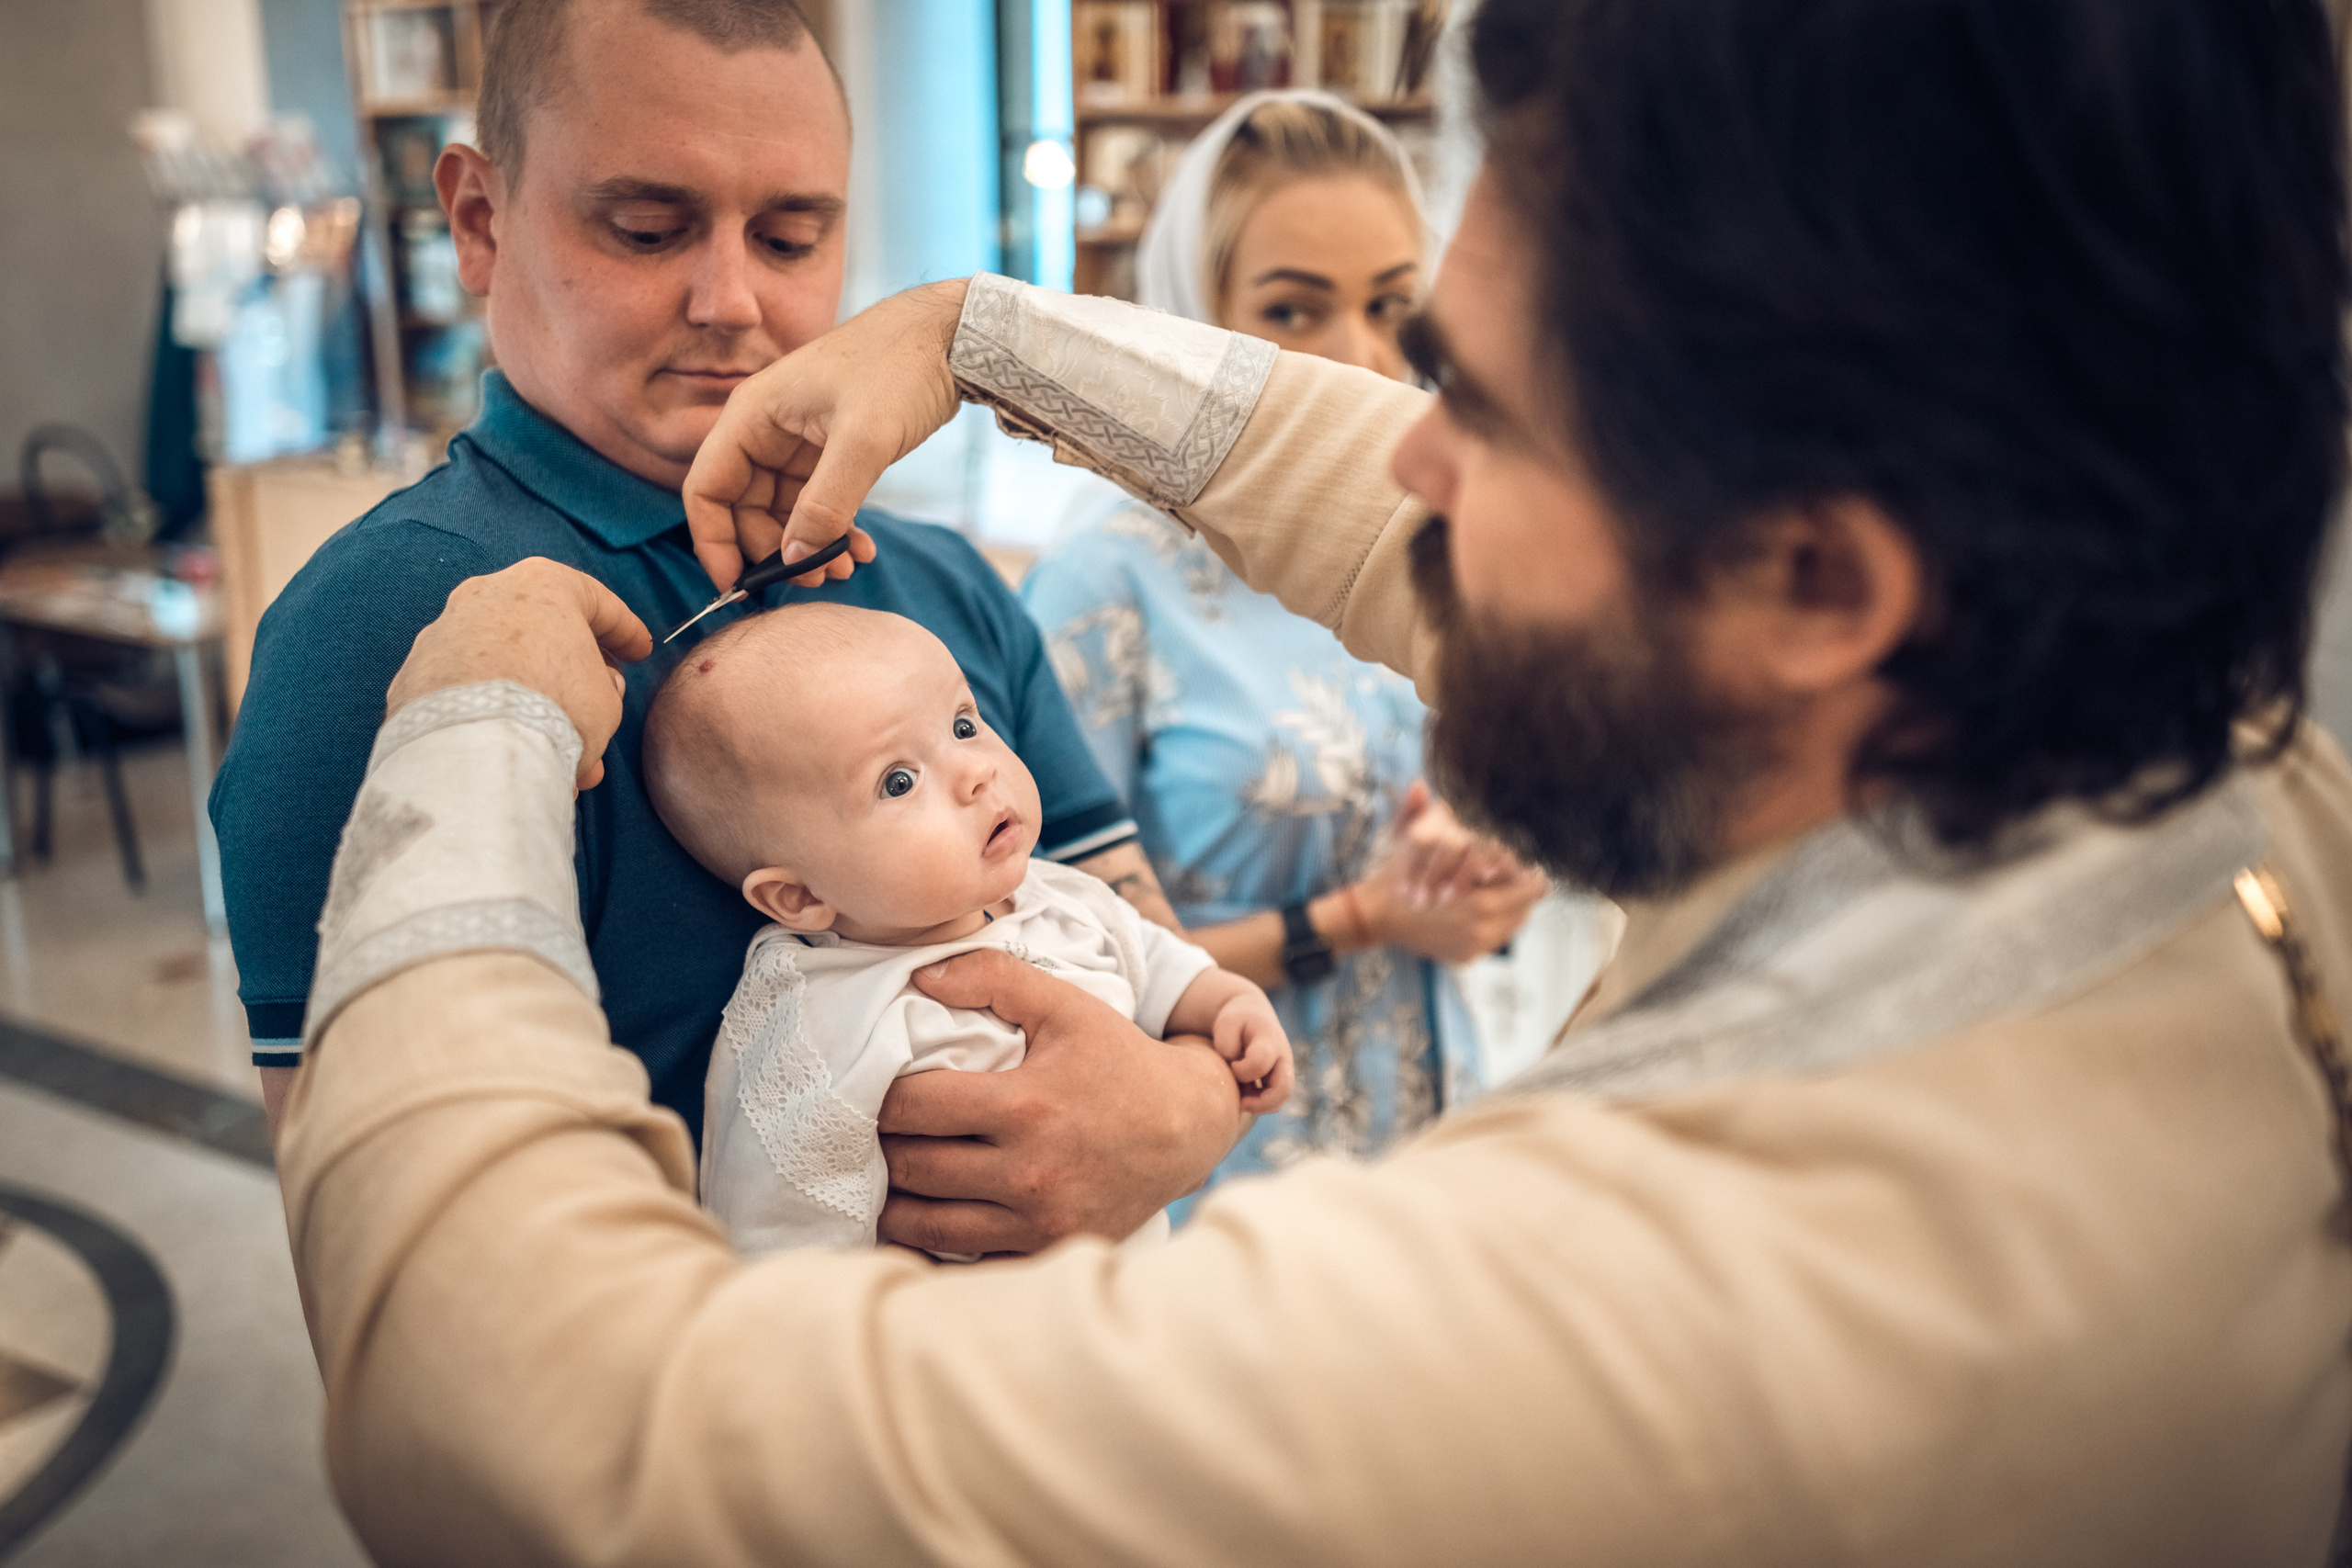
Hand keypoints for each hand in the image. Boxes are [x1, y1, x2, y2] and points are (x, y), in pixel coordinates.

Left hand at [385, 558, 649, 789]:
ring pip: (501, 667)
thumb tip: (590, 687)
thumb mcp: (607, 698)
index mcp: (540, 584)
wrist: (476, 747)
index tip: (639, 653)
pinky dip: (490, 717)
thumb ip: (603, 684)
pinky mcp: (413, 675)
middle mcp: (485, 596)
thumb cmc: (554, 709)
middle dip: (572, 672)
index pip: (595, 600)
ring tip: (557, 751)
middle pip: (541, 631)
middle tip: (597, 699)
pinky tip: (512, 752)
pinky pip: (466, 693)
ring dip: (531, 703)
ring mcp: (442, 634)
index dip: (625, 630)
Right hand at [682, 279, 970, 594]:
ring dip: (808, 546)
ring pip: (783, 512)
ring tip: (844, 568)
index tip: (737, 585)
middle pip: (743, 508)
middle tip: (816, 578)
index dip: (712, 542)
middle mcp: (765, 428)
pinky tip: (861, 550)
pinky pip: (816, 503)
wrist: (948, 338)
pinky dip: (833, 530)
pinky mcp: (829, 450)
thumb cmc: (899, 369)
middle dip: (774, 551)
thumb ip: (826, 503)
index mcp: (751, 415)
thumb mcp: (863, 440)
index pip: (706, 488)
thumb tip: (795, 558)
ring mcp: (797, 441)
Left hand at [875, 948, 1247, 1255]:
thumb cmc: (1121, 1062)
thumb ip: (996, 978)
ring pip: (922, 1224)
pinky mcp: (1043, 1251)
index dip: (879, 1095)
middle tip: (866, 1130)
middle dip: (878, 1145)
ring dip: (891, 1198)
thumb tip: (922, 976)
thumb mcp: (1069, 1006)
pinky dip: (928, 1242)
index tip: (872, 1087)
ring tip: (881, 1172)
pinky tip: (917, 1215)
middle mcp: (1028, 1172)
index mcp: (1026, 1106)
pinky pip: (960, 1258)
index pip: (913, 1106)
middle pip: (910, 1166)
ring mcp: (1035, 1221)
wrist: (1189, 1130)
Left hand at [1211, 989, 1291, 1113]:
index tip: (1232, 1064)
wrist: (1253, 1016)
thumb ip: (1227, 1045)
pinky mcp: (1280, 1080)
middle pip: (1283, 1089)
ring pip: (1281, 1099)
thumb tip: (1235, 1069)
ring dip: (1260, 1105)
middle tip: (1240, 1102)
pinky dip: (1259, 1104)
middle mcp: (1283, 1057)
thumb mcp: (1226, 1024)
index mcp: (1269, 1040)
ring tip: (1241, 1099)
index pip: (1260, 1062)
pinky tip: (1244, 1095)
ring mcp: (1284, 1070)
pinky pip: (1275, 1100)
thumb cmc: (1237, 1021)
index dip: (1242, 1070)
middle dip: (1260, 1103)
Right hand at [1356, 782, 1546, 963]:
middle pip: (1525, 909)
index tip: (1528, 869)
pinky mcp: (1466, 957)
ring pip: (1511, 925)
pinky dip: (1491, 924)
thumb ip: (1418, 809)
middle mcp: (1482, 929)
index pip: (1532, 891)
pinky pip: (1493, 939)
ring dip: (1508, 908)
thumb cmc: (1395, 876)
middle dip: (1518, 891)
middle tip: (1513, 879)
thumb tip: (1420, 784)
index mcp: (1480, 902)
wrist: (1375, 916)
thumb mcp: (1407, 836)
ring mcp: (1474, 946)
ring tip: (1495, 892)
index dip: (1530, 876)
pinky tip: (1478, 910)